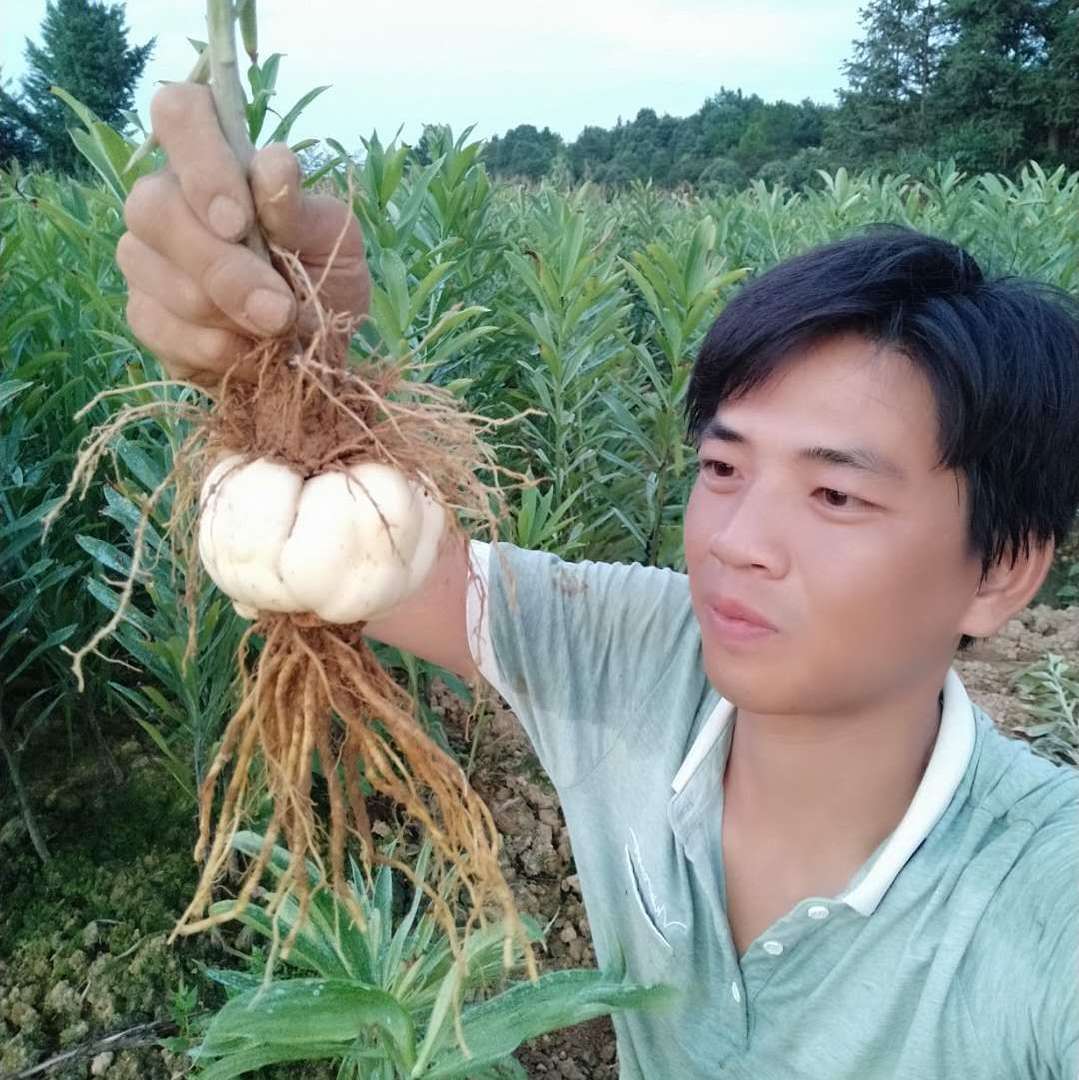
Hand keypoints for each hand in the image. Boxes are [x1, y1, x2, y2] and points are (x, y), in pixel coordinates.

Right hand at [117, 82, 370, 389]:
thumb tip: (274, 165)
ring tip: (275, 332)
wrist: (316, 356)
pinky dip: (214, 349)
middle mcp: (167, 200)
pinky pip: (158, 326)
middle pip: (155, 207)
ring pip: (155, 272)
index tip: (239, 222)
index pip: (179, 113)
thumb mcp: (334, 243)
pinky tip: (247, 353)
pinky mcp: (143, 314)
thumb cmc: (324, 282)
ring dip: (226, 313)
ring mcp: (145, 257)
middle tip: (280, 310)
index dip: (201, 162)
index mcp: (217, 162)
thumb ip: (301, 209)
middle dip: (223, 268)